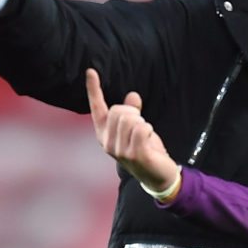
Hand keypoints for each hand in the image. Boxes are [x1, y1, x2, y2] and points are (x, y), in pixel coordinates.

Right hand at [86, 68, 179, 193]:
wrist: (157, 176)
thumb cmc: (145, 150)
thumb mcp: (137, 128)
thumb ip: (132, 113)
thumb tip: (133, 95)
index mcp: (104, 134)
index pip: (97, 108)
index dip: (93, 89)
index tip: (91, 71)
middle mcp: (107, 143)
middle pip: (119, 110)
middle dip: (134, 113)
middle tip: (141, 127)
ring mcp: (119, 151)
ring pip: (130, 119)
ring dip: (143, 123)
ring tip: (144, 137)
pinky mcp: (134, 155)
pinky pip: (142, 129)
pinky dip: (148, 130)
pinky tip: (149, 141)